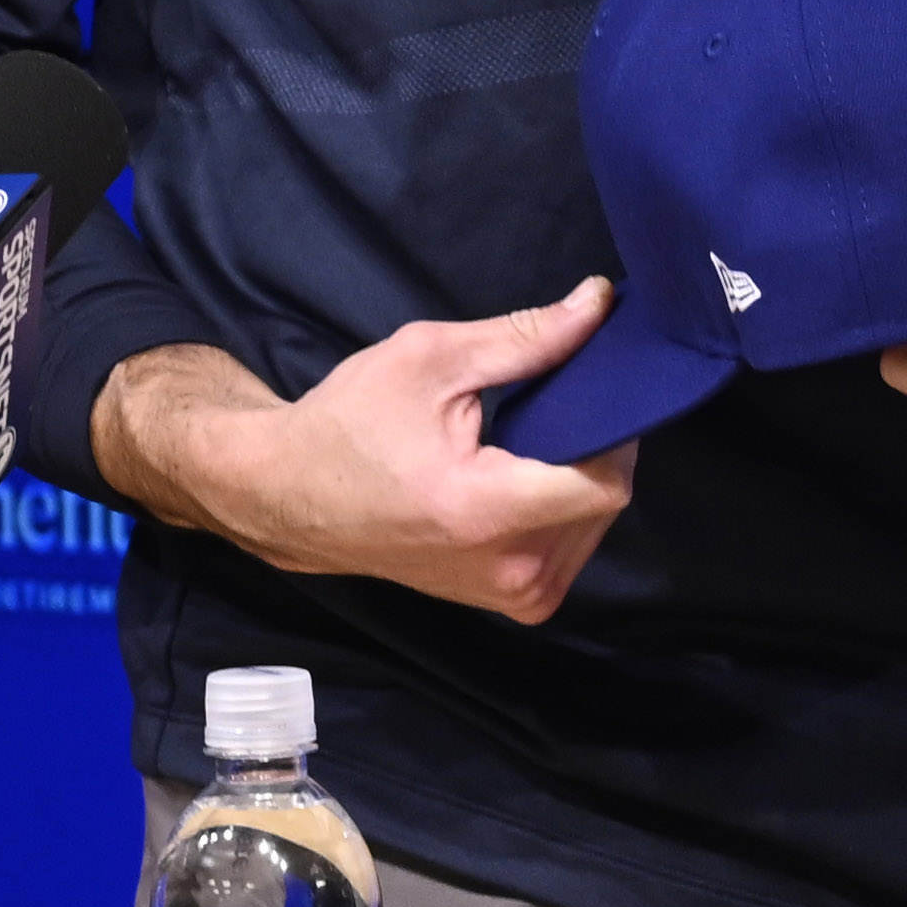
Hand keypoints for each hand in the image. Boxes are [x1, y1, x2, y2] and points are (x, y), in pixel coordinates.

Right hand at [97, 291, 642, 624]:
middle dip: (595, 445)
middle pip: (606, 501)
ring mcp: (509, 596)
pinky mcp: (508, 603)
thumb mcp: (432, 358)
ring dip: (579, 476)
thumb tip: (599, 302)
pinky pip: (569, 549)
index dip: (615, 427)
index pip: (607, 483)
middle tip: (551, 402)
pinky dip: (562, 509)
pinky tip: (522, 477)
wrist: (290, 492)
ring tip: (528, 441)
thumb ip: (526, 337)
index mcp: (488, 512)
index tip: (591, 386)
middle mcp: (507, 569)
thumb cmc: (351, 421)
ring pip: (594, 526)